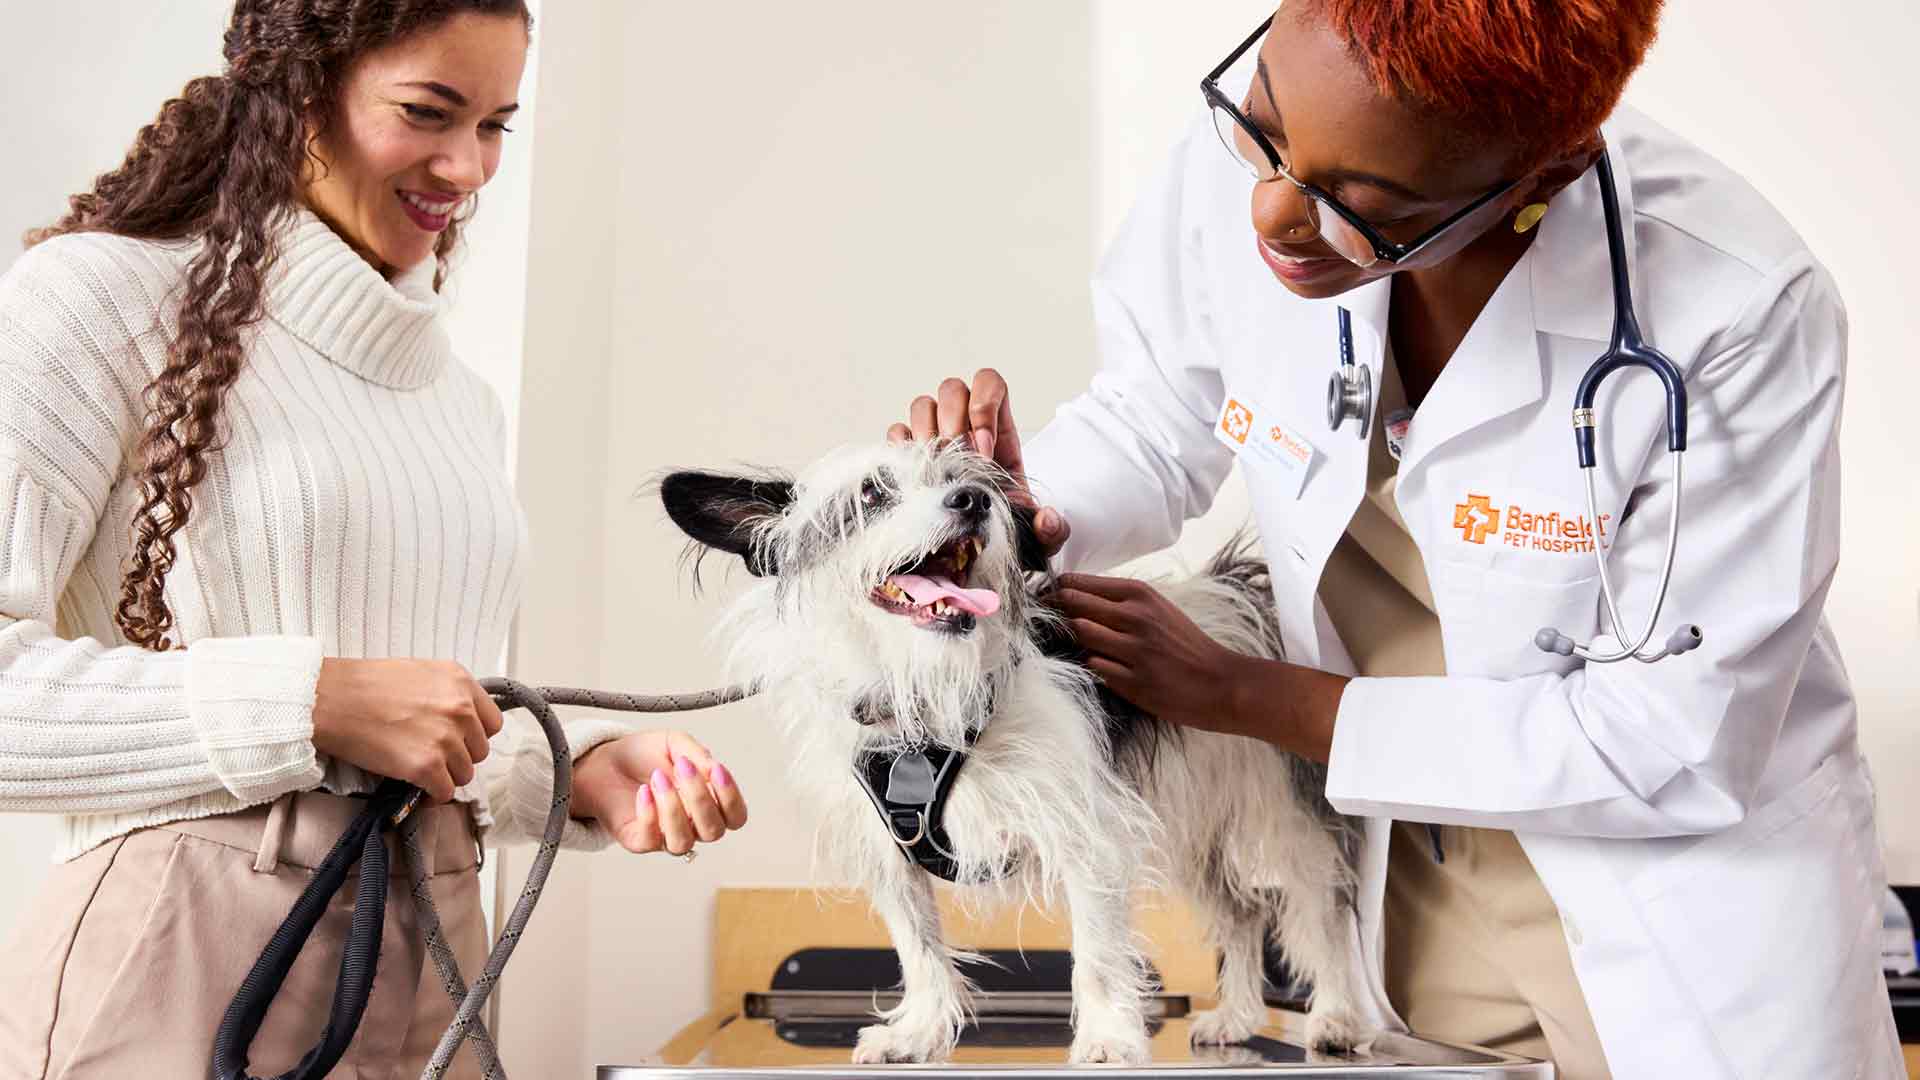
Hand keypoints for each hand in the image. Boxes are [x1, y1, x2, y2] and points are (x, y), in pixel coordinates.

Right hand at [312, 658, 503, 803]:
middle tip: (433, 756)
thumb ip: (448, 695)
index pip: (492, 722)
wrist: (331, 700)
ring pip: (464, 774)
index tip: (460, 741)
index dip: (474, 736)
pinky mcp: (427, 765)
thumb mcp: (420, 674)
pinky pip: (445, 792)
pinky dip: (433, 794)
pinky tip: (418, 786)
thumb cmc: (365, 686)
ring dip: (445, 776)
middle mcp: (460, 709)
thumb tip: (461, 722)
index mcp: (460, 682)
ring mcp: (446, 738)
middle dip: (459, 757)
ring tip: (420, 769)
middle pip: (480, 750)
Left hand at [569, 731, 748, 854]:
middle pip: (713, 831)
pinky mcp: (640, 841)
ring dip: (674, 808)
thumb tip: (714, 769)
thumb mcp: (675, 743)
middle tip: (682, 766)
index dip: (731, 797)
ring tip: (659, 777)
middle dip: (700, 798)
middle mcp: (693, 825)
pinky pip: (651, 839)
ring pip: (683, 841)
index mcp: (709, 803)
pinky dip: (649, 814)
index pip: (735, 816)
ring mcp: (666, 836)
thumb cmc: (645, 755)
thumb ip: (698, 754)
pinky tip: (644, 791)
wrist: (605, 761)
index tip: (717, 770)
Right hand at [887, 367, 1069, 557]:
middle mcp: (964, 422)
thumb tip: (1046, 521)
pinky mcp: (910, 453)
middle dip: (953, 423)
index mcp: (998, 428)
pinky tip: (915, 473)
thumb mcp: (1039, 532)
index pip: (989, 383)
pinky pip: (897, 431)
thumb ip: (1051, 529)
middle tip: (957, 462)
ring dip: (926, 434)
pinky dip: (902, 447)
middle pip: (952, 389)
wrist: (978, 543)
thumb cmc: (1008, 524)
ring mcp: (934, 434)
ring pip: (922, 405)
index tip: (984, 452)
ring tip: (935, 470)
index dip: (984, 407)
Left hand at [1051, 574, 1245, 730]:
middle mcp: (1135, 617)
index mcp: (1140, 594)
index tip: (1046, 597)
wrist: (1219, 681)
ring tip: (1071, 642)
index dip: (1057, 590)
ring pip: (1080, 635)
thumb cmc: (1185, 643)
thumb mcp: (1158, 608)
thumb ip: (1120, 600)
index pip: (1080, 583)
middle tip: (1045, 618)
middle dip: (1054, 611)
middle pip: (1073, 605)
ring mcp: (1133, 650)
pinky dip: (1090, 664)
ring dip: (1071, 639)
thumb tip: (1075, 594)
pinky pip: (1093, 666)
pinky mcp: (1132, 681)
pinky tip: (1099, 665)